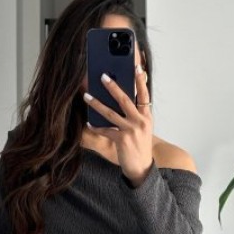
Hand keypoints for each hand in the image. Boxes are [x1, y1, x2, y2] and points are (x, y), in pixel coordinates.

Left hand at [82, 63, 154, 185]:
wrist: (142, 167)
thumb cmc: (140, 145)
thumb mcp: (143, 127)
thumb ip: (136, 113)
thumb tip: (122, 97)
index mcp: (146, 116)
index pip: (144, 94)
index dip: (141, 80)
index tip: (137, 66)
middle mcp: (140, 121)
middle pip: (125, 99)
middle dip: (112, 86)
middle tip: (102, 76)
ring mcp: (131, 130)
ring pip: (111, 113)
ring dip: (96, 103)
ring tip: (86, 96)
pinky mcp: (122, 140)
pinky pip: (105, 130)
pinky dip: (96, 126)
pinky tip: (88, 122)